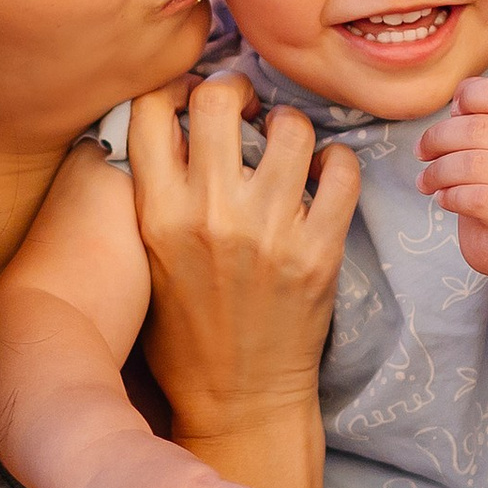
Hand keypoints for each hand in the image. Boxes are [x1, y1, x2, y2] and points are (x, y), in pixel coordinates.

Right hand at [130, 70, 359, 438]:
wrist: (237, 400)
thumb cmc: (185, 332)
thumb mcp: (147, 259)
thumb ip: (154, 194)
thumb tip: (171, 126)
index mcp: (155, 213)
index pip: (149, 108)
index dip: (174, 87)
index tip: (193, 98)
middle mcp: (208, 214)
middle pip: (218, 98)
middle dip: (235, 90)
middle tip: (246, 108)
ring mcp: (267, 232)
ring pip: (290, 127)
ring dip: (290, 126)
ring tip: (288, 145)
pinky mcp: (318, 252)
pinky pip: (340, 170)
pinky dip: (336, 163)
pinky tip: (323, 177)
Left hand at [414, 75, 487, 278]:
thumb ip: (481, 116)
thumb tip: (456, 102)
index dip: (472, 95)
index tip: (453, 111)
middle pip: (478, 129)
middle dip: (437, 139)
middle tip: (422, 152)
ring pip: (471, 164)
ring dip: (437, 172)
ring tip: (427, 181)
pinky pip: (474, 198)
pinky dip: (449, 197)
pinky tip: (445, 199)